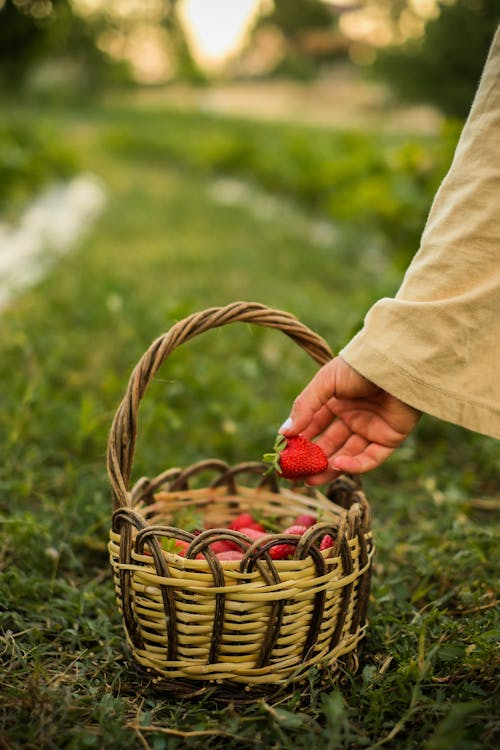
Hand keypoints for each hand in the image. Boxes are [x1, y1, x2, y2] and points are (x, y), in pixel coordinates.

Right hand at [280, 356, 420, 482]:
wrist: (396, 365)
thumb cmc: (358, 368)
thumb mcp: (325, 382)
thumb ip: (305, 407)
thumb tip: (285, 433)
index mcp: (336, 402)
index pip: (314, 426)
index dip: (300, 441)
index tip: (285, 455)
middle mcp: (352, 417)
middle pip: (329, 444)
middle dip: (312, 461)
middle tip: (295, 475)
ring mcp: (370, 429)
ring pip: (347, 455)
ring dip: (330, 468)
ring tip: (311, 479)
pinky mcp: (388, 439)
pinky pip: (370, 458)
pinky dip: (355, 465)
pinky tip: (338, 464)